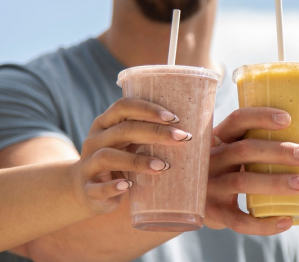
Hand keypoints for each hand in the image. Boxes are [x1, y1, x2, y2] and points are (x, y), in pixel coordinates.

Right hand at [75, 98, 191, 213]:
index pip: (123, 107)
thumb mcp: (132, 146)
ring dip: (137, 160)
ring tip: (163, 166)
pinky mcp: (88, 189)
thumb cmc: (120, 163)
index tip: (174, 117)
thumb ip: (159, 138)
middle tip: (181, 139)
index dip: (147, 109)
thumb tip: (212, 140)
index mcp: (105, 124)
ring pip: (108, 156)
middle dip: (154, 132)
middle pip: (123, 130)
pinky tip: (129, 186)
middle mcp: (94, 140)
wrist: (86, 191)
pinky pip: (98, 187)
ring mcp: (89, 164)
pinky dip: (113, 186)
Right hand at [203, 107, 298, 235]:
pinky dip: (263, 224)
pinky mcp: (213, 213)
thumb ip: (275, 147)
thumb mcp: (242, 154)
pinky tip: (287, 221)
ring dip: (274, 182)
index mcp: (220, 138)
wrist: (193, 203)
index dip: (261, 117)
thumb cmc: (231, 170)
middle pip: (244, 150)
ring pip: (242, 182)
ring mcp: (210, 186)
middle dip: (277, 151)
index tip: (288, 119)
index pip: (237, 119)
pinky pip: (238, 220)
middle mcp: (211, 159)